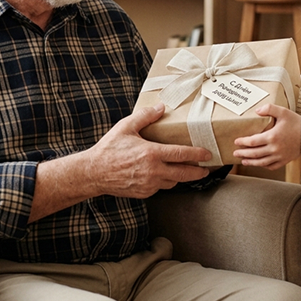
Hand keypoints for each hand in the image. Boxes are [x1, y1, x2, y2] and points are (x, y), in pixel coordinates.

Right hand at [86, 104, 211, 198]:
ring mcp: (149, 184)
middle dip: (198, 172)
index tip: (207, 154)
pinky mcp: (144, 193)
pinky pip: (160, 187)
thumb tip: (161, 107)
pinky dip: (165, 181)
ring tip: (185, 170)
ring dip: (180, 177)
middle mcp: (153, 171)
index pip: (181, 154)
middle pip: (183, 174)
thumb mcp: (126, 127)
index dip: (197, 154)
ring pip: (173, 182)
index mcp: (151, 153)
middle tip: (206, 169)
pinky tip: (164, 175)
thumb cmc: (109, 148)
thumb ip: (145, 116)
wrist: (94, 172)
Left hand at [232, 104, 300, 170]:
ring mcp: (280, 156)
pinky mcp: (285, 160)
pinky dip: (264, 166)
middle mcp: (274, 148)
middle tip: (235, 153)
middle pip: (254, 153)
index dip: (243, 142)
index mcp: (272, 136)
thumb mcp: (283, 112)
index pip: (253, 141)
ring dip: (251, 162)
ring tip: (243, 161)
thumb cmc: (297, 123)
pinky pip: (272, 166)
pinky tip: (259, 164)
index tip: (236, 141)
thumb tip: (257, 111)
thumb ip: (269, 109)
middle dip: (243, 154)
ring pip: (262, 162)